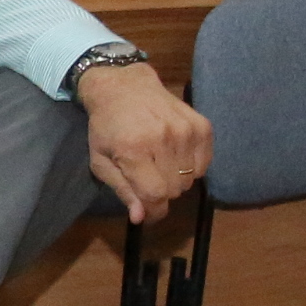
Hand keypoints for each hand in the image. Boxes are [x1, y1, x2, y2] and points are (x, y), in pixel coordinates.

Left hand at [78, 59, 211, 224]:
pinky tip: (175, 154)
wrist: (125, 87)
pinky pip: (204, 164)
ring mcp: (186, 131)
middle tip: (147, 178)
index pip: (156, 195)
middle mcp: (164, 139)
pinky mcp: (202, 125)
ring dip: (176, 179)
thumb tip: (141, 217)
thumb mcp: (101, 160)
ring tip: (159, 163)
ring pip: (191, 179)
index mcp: (134, 149)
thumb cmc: (107, 126)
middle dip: (161, 192)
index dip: (154, 211)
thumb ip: (123, 189)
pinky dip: (191, 166)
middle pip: (175, 189)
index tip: (149, 214)